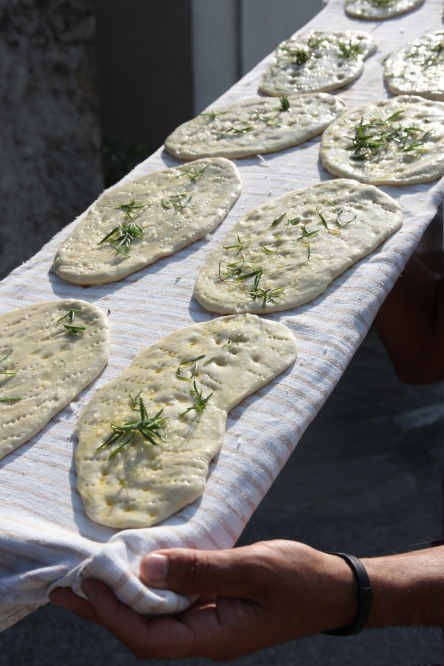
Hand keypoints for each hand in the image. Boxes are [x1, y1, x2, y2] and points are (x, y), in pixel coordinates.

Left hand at [50, 540, 356, 660]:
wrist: (333, 587)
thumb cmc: (299, 579)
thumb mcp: (252, 568)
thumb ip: (200, 570)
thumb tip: (147, 568)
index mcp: (215, 638)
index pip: (150, 638)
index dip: (114, 615)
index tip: (88, 585)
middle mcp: (207, 637)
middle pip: (144, 631)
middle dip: (104, 611)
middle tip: (67, 589)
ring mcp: (211, 623)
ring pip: (157, 617)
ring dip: (125, 598)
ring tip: (91, 580)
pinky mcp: (216, 607)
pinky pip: (175, 602)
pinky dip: (151, 587)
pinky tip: (137, 572)